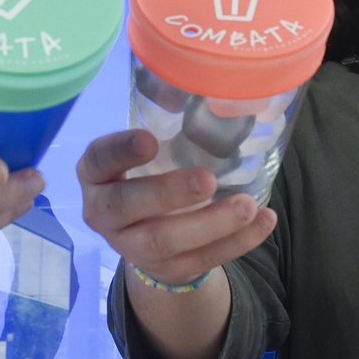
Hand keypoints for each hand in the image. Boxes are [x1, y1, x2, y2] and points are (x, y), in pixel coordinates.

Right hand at [78, 129, 274, 284]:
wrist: (146, 239)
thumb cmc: (148, 176)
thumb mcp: (145, 153)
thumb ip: (164, 124)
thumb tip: (195, 88)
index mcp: (95, 175)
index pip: (99, 160)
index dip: (120, 151)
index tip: (150, 140)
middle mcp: (103, 212)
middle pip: (128, 206)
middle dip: (169, 194)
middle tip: (208, 179)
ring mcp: (131, 247)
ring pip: (163, 242)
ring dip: (210, 224)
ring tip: (247, 205)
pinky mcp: (166, 270)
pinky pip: (200, 260)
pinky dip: (236, 242)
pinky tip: (263, 222)